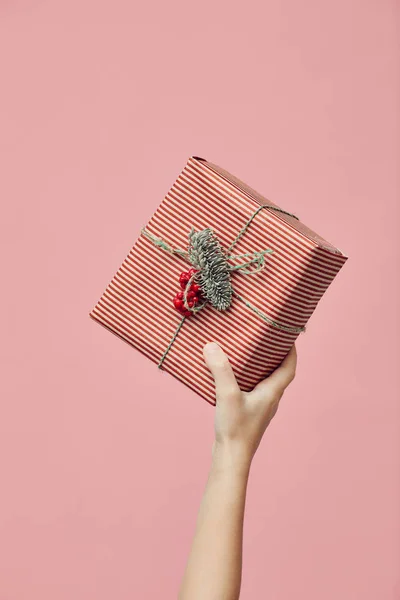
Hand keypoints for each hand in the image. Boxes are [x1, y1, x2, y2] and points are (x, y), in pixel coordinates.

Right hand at [203, 342, 296, 469]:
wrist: (231, 459)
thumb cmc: (236, 429)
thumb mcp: (227, 395)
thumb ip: (220, 370)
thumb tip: (212, 346)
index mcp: (272, 392)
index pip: (290, 367)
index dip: (291, 350)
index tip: (286, 335)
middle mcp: (270, 399)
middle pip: (278, 372)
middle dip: (272, 355)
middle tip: (262, 338)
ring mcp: (260, 408)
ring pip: (264, 382)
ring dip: (258, 367)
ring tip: (245, 352)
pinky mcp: (248, 414)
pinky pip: (251, 390)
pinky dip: (245, 378)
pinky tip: (229, 376)